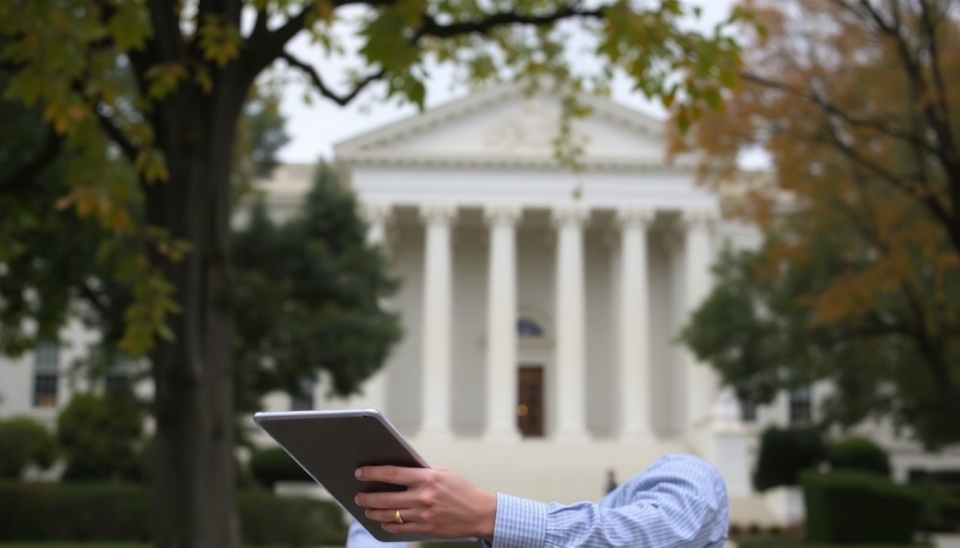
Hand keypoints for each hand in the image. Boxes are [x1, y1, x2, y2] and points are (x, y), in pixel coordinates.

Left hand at [354, 465, 496, 541]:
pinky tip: (383, 522)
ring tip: (367, 510)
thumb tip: (397, 471)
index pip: (392, 474)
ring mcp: (423, 514)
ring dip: (374, 513)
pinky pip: (400, 528)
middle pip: (385, 498)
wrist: (479, 512)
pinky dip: (388, 525)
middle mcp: (423, 496)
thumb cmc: (461, 489)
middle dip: (367, 498)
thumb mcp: (443, 472)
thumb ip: (421, 471)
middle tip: (358, 497)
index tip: (360, 472)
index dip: (372, 473)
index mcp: (427, 478)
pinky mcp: (425, 528)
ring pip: (390, 515)